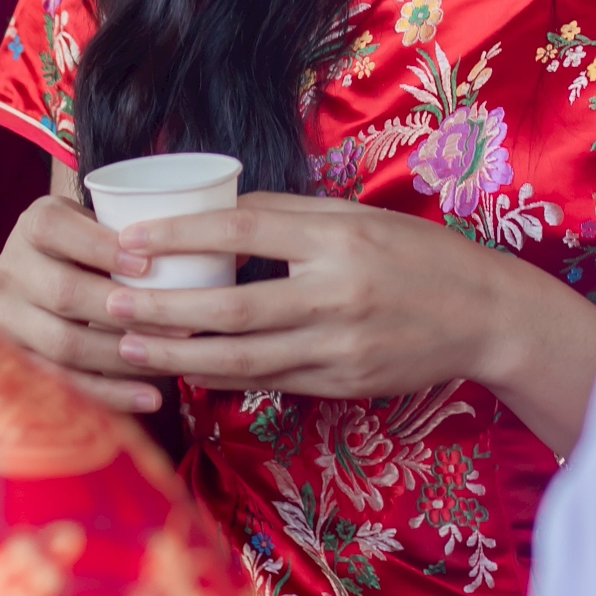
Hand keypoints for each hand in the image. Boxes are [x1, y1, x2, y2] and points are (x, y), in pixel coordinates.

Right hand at [0, 191, 177, 413]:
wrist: (49, 273)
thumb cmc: (96, 245)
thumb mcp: (102, 223)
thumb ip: (132, 230)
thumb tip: (195, 250)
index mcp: (33, 224)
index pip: (55, 229)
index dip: (100, 247)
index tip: (148, 266)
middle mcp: (10, 268)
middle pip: (64, 292)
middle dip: (126, 312)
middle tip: (181, 324)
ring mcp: (6, 317)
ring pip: (64, 343)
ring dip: (123, 357)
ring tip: (171, 362)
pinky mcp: (16, 361)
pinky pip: (63, 383)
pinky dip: (110, 393)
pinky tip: (150, 396)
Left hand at [106, 191, 595, 454]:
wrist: (483, 315)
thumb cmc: (415, 252)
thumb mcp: (357, 217)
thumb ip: (289, 215)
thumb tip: (218, 211)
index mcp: (336, 238)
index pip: (242, 233)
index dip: (180, 238)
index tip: (130, 241)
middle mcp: (334, 294)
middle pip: (231, 307)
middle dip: (163, 309)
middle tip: (111, 302)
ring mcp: (338, 347)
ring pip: (241, 358)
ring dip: (179, 354)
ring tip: (131, 345)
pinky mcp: (341, 384)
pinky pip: (269, 382)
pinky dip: (224, 377)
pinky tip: (188, 371)